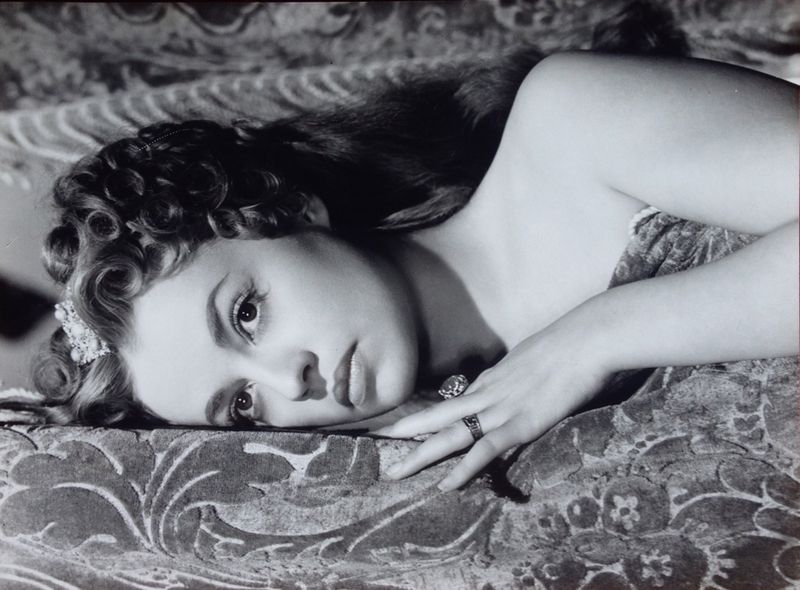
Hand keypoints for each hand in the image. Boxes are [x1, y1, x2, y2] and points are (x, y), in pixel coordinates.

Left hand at [373, 315, 612, 490]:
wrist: (585, 340)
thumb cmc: (569, 345)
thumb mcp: (535, 359)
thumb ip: (521, 376)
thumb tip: (519, 384)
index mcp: (491, 379)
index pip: (453, 402)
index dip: (428, 416)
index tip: (406, 428)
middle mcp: (486, 393)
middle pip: (438, 417)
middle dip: (406, 432)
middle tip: (377, 442)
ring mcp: (500, 409)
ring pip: (450, 435)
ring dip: (420, 455)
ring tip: (396, 472)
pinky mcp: (519, 424)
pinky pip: (483, 450)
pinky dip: (463, 469)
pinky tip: (445, 485)